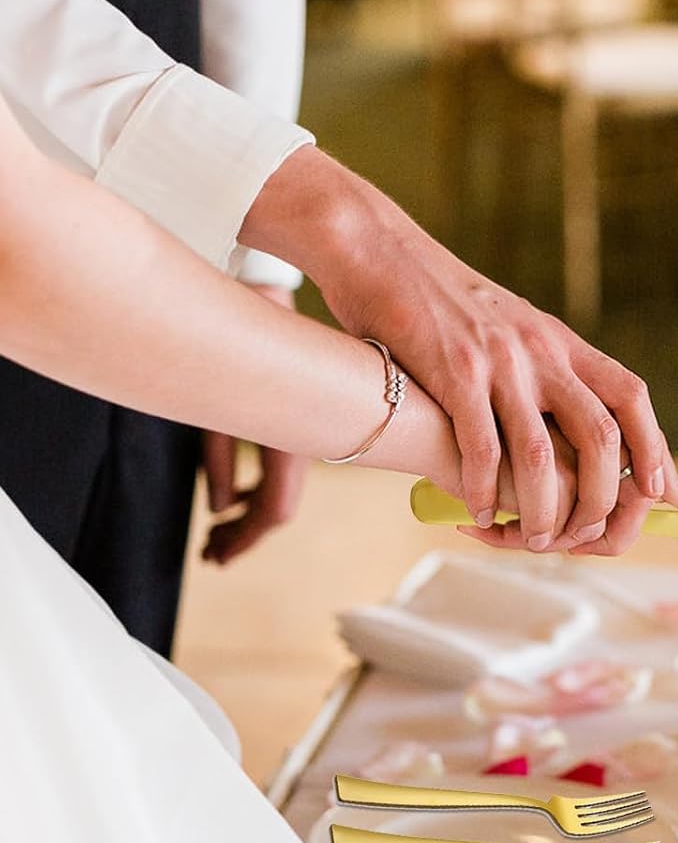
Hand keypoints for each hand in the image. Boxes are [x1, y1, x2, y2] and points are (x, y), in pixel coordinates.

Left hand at [200, 285, 310, 563]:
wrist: (267, 285)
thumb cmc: (250, 332)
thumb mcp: (221, 399)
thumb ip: (218, 456)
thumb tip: (220, 507)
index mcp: (293, 439)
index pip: (275, 509)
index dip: (245, 539)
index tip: (217, 556)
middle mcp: (300, 438)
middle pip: (276, 506)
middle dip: (243, 533)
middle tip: (212, 552)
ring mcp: (297, 427)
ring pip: (275, 488)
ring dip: (244, 513)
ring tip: (217, 530)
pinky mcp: (288, 412)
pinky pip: (272, 463)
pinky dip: (247, 484)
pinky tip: (230, 493)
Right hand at [240, 149, 677, 550]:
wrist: (377, 249)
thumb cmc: (441, 302)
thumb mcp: (511, 325)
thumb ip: (543, 365)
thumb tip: (573, 412)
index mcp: (560, 341)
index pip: (630, 396)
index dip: (656, 448)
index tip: (668, 494)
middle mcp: (540, 350)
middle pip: (601, 434)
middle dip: (602, 495)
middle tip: (587, 533)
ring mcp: (499, 360)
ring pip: (542, 454)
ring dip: (540, 508)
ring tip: (530, 539)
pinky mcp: (453, 371)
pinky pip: (481, 446)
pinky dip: (483, 490)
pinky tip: (476, 514)